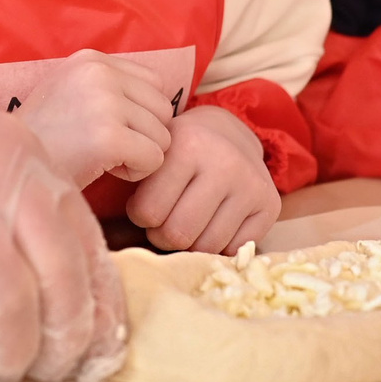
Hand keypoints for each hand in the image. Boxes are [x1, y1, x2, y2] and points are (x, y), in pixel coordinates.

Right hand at [0, 64, 122, 381]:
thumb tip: (84, 313)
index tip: (94, 353)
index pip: (86, 246)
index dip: (97, 313)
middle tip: (44, 371)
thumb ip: (28, 219)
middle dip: (59, 344)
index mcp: (21, 154)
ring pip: (11, 311)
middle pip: (58, 283)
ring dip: (8, 356)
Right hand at [16, 49, 173, 188]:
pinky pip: (155, 159)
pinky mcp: (110, 137)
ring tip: (102, 157)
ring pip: (163, 136)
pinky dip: (136, 173)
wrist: (12, 165)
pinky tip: (105, 169)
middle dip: (143, 135)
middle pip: (163, 110)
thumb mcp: (71, 91)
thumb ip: (110, 85)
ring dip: (139, 154)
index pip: (154, 84)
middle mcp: (100, 73)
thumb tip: (162, 100)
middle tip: (106, 147)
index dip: (139, 113)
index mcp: (92, 59)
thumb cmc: (45, 137)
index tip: (108, 128)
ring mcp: (105, 103)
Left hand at [122, 105, 279, 253]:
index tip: (144, 205)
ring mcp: (251, 184)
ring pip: (205, 246)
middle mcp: (224, 162)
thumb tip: (110, 228)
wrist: (228, 132)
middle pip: (178, 234)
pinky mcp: (269, 205)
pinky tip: (212, 222)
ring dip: (189, 242)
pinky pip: (233, 249)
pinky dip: (217, 244)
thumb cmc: (178, 149)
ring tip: (186, 221)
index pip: (148, 213)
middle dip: (163, 235)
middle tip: (164, 220)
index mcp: (187, 145)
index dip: (140, 215)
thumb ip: (132, 177)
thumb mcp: (152, 151)